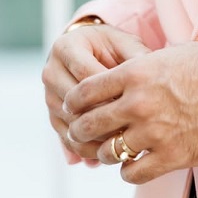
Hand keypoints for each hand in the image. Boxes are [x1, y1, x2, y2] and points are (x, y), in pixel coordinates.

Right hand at [42, 23, 150, 163]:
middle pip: (75, 103)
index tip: (136, 103)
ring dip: (97, 137)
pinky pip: (67, 138)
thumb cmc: (114, 47)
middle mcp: (51, 71)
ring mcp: (49, 95)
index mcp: (66, 46)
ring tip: (124, 144)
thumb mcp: (125, 44)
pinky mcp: (53, 116)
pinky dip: (88, 148)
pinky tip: (111, 153)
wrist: (93, 51)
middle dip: (104, 117)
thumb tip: (149, 79)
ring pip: (70, 123)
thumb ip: (135, 57)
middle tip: (132, 129)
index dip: (111, 92)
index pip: (86, 76)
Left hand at [63, 40, 197, 183]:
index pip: (84, 91)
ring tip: (114, 149)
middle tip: (83, 134)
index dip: (74, 102)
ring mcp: (154, 132)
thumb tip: (122, 75)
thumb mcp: (171, 54)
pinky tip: (136, 163)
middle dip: (81, 130)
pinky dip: (129, 170)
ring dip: (107, 152)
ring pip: (108, 152)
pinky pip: (132, 173)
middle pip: (88, 124)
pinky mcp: (171, 157)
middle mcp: (138, 102)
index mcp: (136, 72)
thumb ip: (141, 66)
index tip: (73, 109)